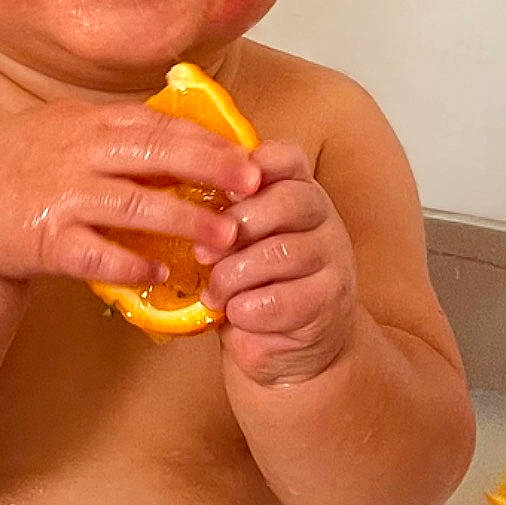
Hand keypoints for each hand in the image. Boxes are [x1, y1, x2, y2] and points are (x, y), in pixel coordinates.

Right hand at [0, 100, 258, 286]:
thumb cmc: (19, 167)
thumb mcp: (64, 131)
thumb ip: (118, 133)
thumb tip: (186, 136)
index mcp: (86, 123)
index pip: (157, 125)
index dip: (207, 140)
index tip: (249, 156)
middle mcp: (76, 154)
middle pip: (153, 155)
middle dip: (208, 168)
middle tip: (252, 186)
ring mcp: (61, 197)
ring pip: (133, 206)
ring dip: (183, 220)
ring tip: (223, 237)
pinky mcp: (46, 241)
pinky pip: (96, 254)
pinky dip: (130, 263)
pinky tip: (159, 272)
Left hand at [201, 141, 357, 383]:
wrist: (288, 345)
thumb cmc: (253, 283)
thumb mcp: (237, 242)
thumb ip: (221, 215)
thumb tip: (173, 199)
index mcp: (297, 191)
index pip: (286, 159)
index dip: (253, 166)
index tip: (220, 189)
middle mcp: (322, 218)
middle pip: (289, 201)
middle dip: (237, 225)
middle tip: (203, 254)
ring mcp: (332, 260)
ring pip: (283, 252)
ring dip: (235, 275)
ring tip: (215, 292)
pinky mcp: (328, 302)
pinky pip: (283, 298)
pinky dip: (248, 309)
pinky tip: (235, 313)